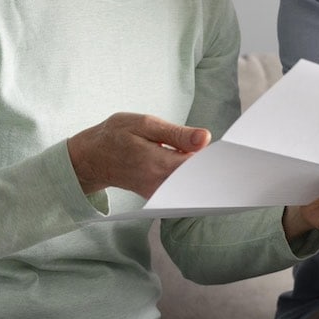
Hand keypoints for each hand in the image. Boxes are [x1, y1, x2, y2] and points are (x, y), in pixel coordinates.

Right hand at [67, 113, 211, 197]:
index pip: (198, 167)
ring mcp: (159, 192)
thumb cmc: (117, 135)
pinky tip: (192, 164)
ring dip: (201, 171)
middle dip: (212, 166)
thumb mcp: (144, 124)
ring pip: (191, 185)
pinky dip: (190, 176)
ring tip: (205, 156)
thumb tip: (206, 139)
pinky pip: (182, 188)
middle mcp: (159, 183)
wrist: (91, 158)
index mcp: (157, 163)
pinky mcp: (159, 195)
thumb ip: (176, 133)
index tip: (227, 149)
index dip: (215, 158)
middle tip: (221, 154)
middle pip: (198, 179)